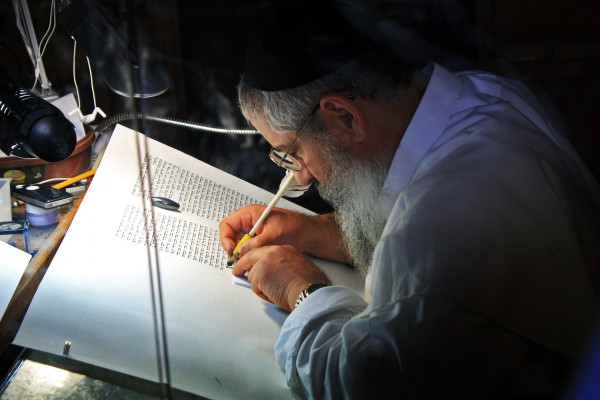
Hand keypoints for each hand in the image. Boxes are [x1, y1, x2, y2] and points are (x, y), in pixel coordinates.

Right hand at [219, 205, 350, 262]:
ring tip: (244, 262)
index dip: (225, 238)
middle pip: (230, 236)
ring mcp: (253, 232)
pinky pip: (246, 249)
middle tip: (236, 260)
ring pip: (237, 245)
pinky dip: (246, 256)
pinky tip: (251, 262)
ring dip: (239, 254)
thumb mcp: (274, 234)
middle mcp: (249, 222)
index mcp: (250, 214)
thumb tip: (241, 251)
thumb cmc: (295, 227)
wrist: (308, 234)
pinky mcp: (258, 241)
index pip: (227, 224)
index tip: (231, 251)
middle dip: (232, 248)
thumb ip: (256, 243)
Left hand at [232, 245, 330, 311]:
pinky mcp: (259, 273)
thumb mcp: (298, 268)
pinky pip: (254, 286)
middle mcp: (274, 251)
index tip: (250, 263)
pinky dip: (261, 293)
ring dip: (258, 285)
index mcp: (285, 249)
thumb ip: (283, 266)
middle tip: (237, 271)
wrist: (310, 291)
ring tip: (271, 292)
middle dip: (242, 265)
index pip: (263, 251)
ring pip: (252, 274)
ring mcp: (265, 261)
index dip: (255, 259)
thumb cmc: (309, 284)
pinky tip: (272, 295)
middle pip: (251, 256)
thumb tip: (272, 275)